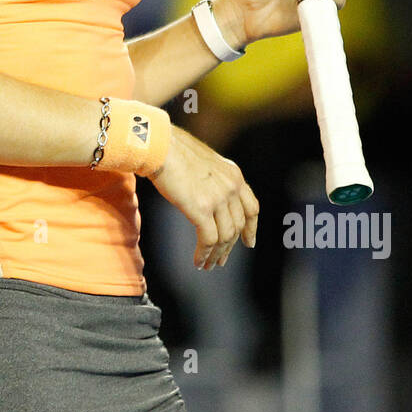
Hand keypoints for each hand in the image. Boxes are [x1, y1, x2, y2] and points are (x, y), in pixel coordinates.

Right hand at [149, 126, 258, 269]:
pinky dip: (205, 253)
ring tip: (207, 265)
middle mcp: (231, 187)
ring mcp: (218, 198)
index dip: (252, 228)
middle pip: (238, 226)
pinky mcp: (202, 209)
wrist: (160, 146)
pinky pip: (209, 239)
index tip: (249, 242)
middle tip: (220, 261)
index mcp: (234, 175)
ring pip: (225, 236)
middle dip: (230, 247)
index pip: (251, 207)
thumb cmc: (173, 151)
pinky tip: (198, 261)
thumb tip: (207, 198)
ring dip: (217, 254)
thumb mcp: (204, 163)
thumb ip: (212, 180)